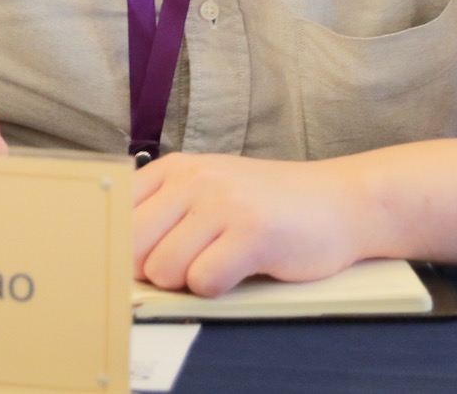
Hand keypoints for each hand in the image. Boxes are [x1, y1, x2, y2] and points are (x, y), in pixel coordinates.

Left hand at [133, 152, 369, 295]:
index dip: (121, 247)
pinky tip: (240, 269)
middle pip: (133, 247)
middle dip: (155, 270)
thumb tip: (116, 254)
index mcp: (177, 168)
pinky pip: (204, 281)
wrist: (339, 202)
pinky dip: (217, 288)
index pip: (117, 212)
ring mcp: (224, 203)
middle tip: (189, 265)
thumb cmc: (268, 204)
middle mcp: (196, 179)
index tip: (136, 260)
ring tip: (218, 262)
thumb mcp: (210, 188)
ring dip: (188, 280)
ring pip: (164, 269)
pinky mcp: (253, 233)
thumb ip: (164, 210)